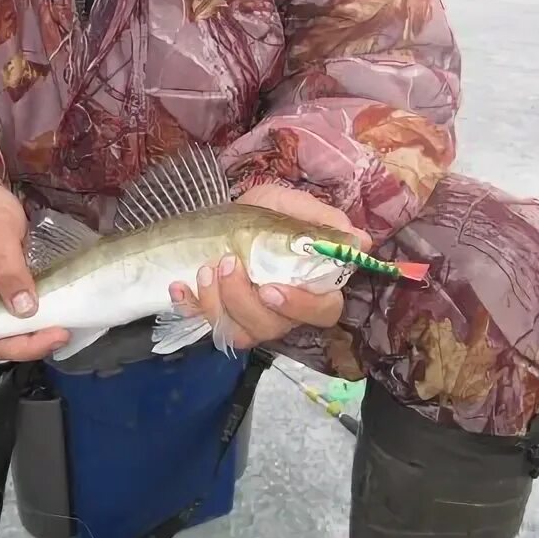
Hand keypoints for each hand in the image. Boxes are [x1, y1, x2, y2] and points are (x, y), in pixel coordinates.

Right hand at [0, 166, 69, 404]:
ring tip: (63, 330)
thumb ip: (10, 271)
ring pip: (8, 333)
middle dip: (22, 346)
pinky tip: (59, 324)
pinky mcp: (7, 296)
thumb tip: (26, 310)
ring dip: (34, 338)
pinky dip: (39, 325)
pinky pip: (20, 319)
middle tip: (58, 335)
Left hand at [169, 184, 371, 350]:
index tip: (271, 287)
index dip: (300, 306)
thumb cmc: (261, 215)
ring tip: (205, 268)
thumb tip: (359, 240)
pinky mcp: (219, 320)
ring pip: (239, 333)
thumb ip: (320, 220)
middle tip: (227, 263)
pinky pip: (205, 326)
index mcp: (310, 287)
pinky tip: (179, 285)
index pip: (322, 312)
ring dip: (217, 304)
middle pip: (273, 327)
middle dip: (245, 301)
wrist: (218, 217)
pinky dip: (190, 307)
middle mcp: (282, 312)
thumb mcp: (286, 204)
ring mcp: (249, 320)